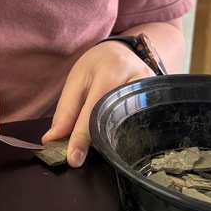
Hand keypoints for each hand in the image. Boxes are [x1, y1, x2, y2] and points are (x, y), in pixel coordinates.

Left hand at [41, 41, 153, 166]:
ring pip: (130, 125)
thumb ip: (65, 112)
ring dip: (110, 140)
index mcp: (111, 70)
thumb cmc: (96, 66)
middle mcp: (136, 80)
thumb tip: (53, 140)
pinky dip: (125, 135)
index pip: (95, 110)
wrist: (120, 52)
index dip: (82, 136)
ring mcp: (151, 91)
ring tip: (96, 145)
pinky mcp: (158, 100)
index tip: (73, 158)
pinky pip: (141, 123)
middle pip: (116, 119)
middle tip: (79, 156)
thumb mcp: (76, 81)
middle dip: (96, 141)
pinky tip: (114, 140)